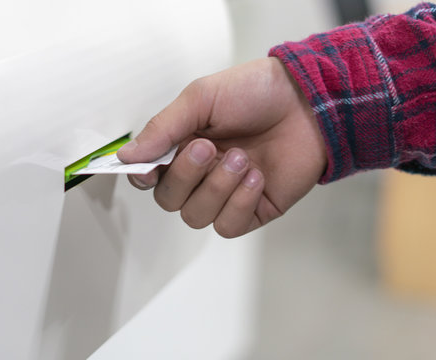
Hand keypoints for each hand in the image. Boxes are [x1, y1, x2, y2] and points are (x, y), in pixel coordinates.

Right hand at [118, 58, 326, 237]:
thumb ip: (162, 128)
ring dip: (216, 188)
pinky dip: (239, 203)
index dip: (144, 176)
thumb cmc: (256, 92)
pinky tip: (256, 178)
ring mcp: (225, 194)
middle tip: (209, 147)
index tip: (149, 168)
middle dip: (186, 176)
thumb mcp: (201, 99)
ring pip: (196, 217)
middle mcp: (200, 174)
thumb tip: (126, 156)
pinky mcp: (252, 210)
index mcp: (182, 146)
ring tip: (243, 159)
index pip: (149, 176)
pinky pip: (228, 226)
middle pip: (169, 200)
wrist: (309, 101)